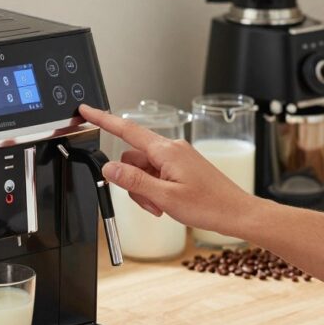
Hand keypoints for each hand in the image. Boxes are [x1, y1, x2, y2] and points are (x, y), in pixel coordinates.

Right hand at [79, 104, 257, 236]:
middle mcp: (172, 149)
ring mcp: (178, 158)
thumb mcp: (165, 197)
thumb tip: (109, 168)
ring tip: (161, 207)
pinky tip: (167, 204)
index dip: (103, 120)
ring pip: (144, 169)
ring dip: (145, 190)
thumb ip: (134, 181)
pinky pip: (157, 174)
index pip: (127, 130)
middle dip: (132, 182)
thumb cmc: (209, 205)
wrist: (237, 212)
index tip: (86, 111)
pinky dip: (155, 190)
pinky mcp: (182, 167)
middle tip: (149, 204)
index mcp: (167, 151)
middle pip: (133, 158)